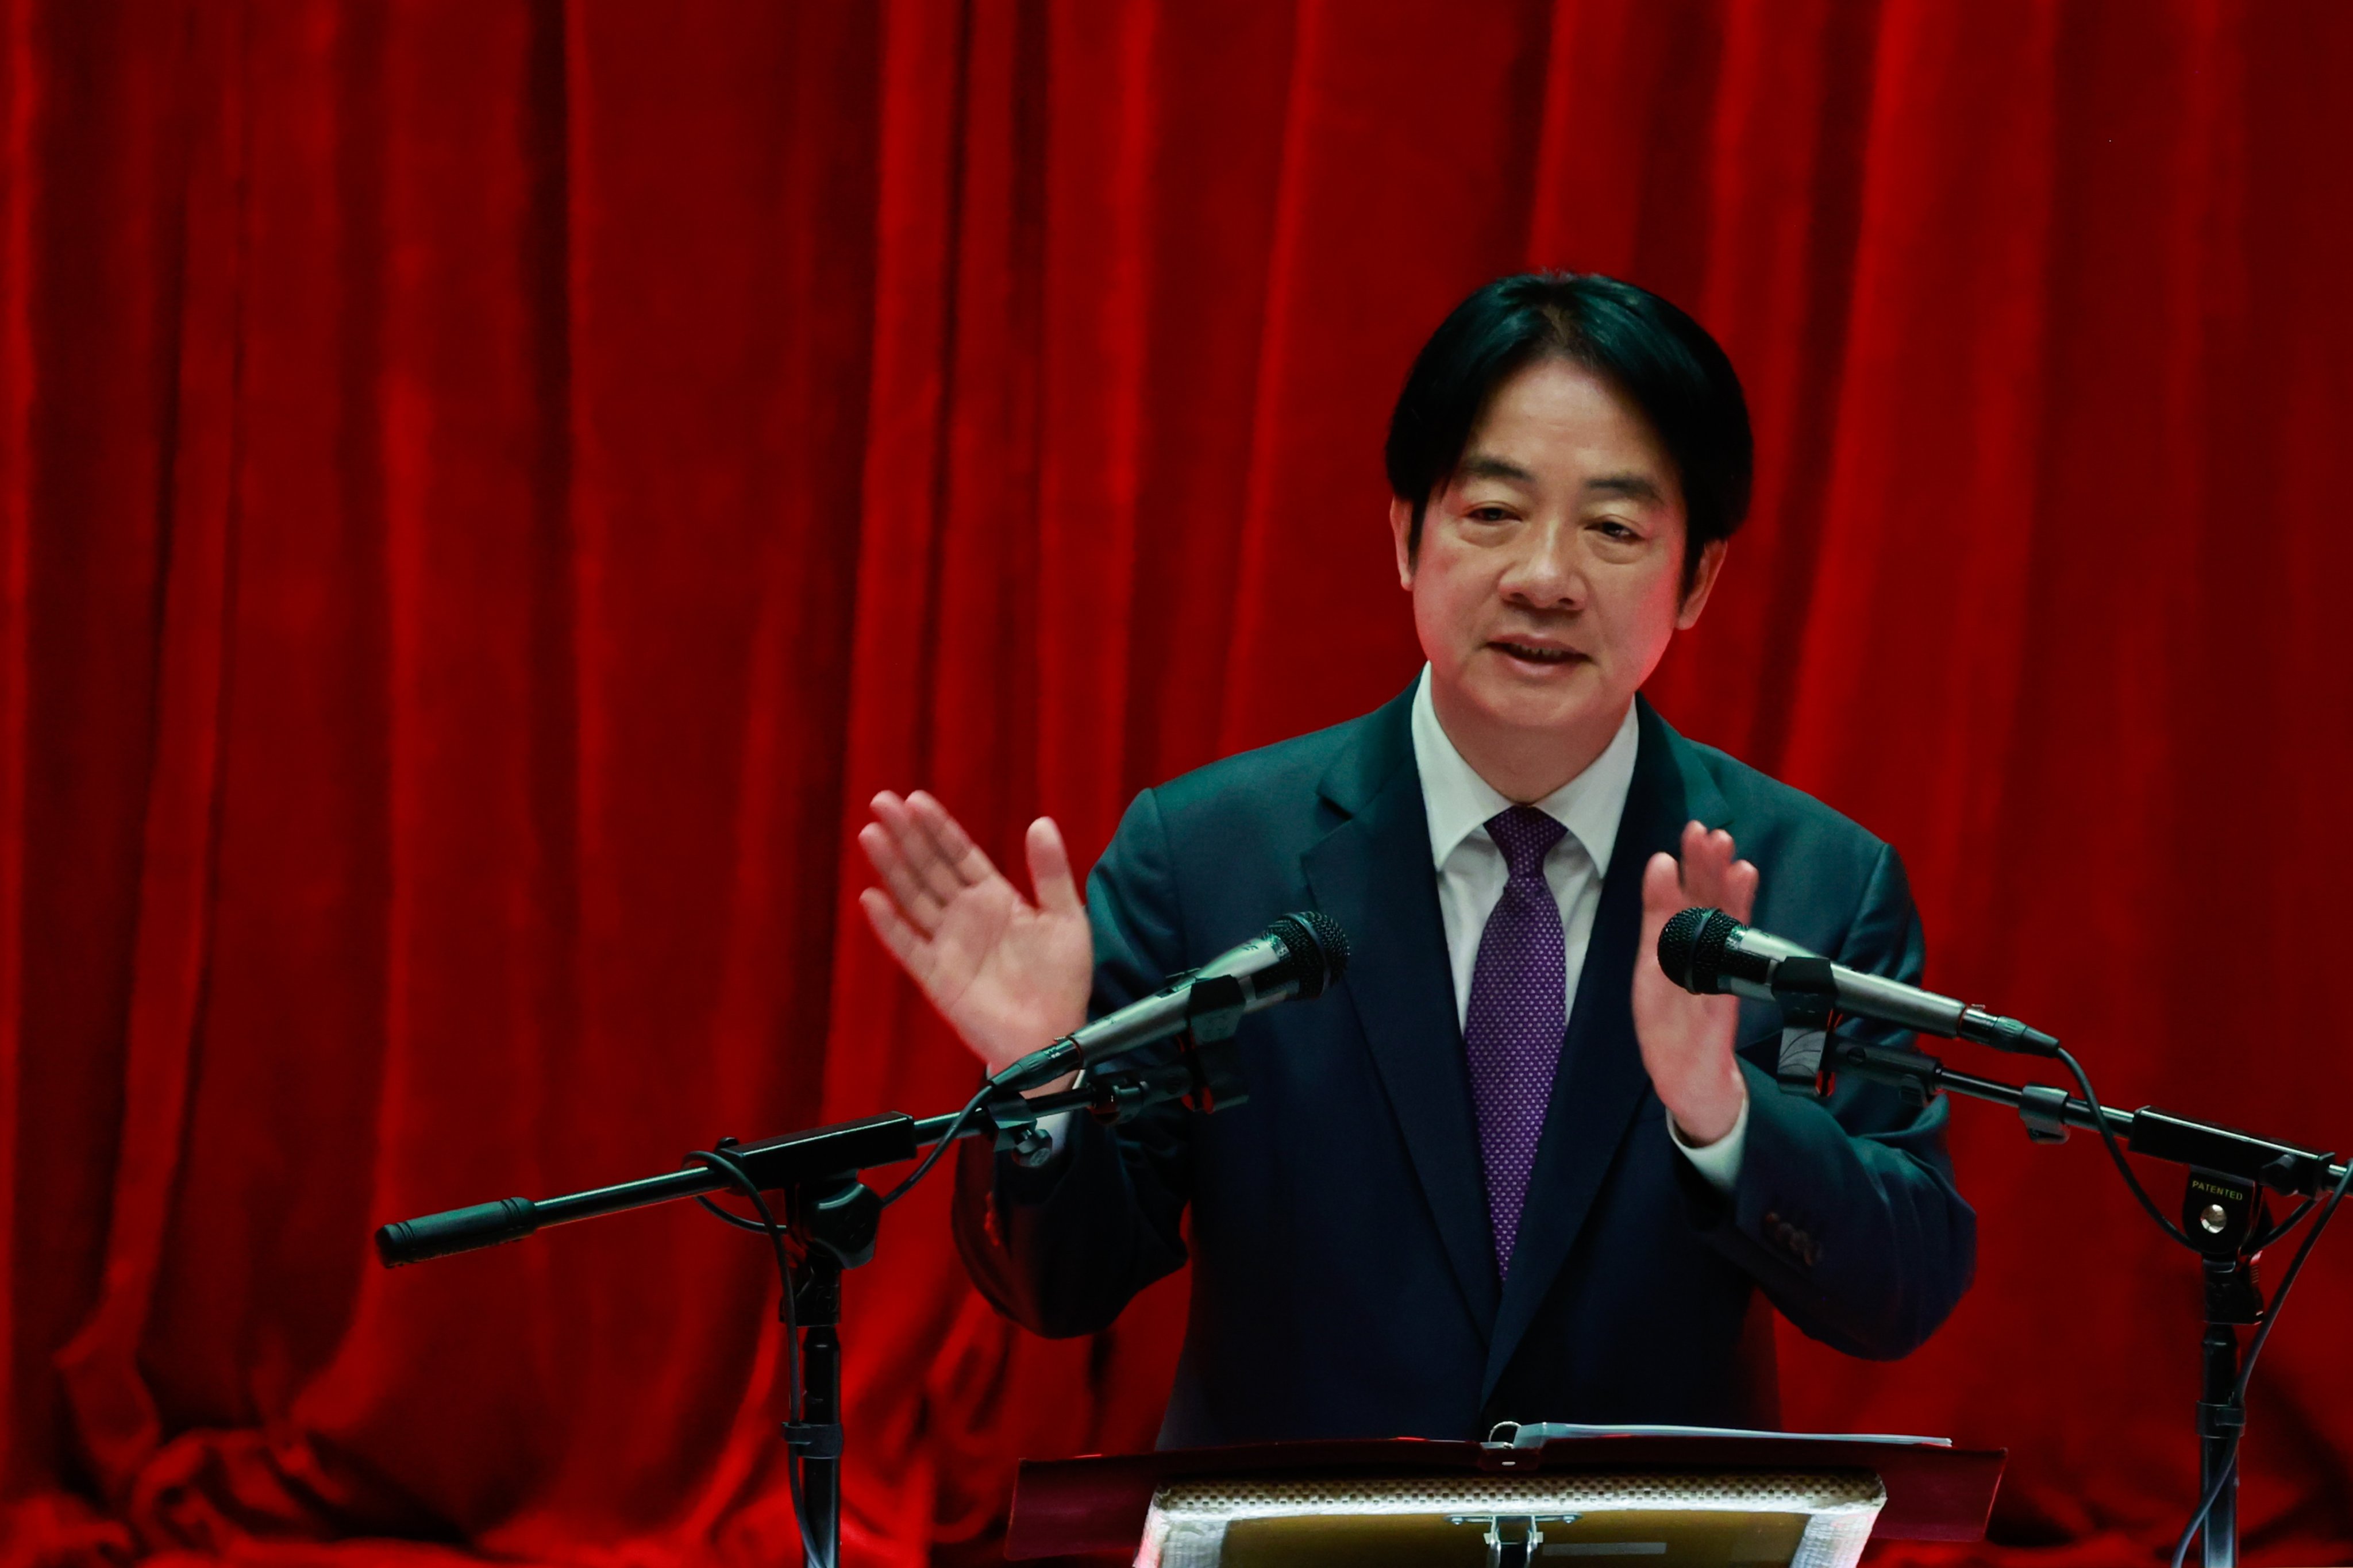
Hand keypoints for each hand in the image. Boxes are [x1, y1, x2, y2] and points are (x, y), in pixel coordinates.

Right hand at [857, 791, 1093, 1082]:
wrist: (1054, 1035)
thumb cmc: (1061, 979)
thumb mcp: (1066, 917)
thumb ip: (1051, 873)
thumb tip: (1041, 822)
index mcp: (994, 897)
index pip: (959, 853)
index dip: (937, 827)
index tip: (914, 799)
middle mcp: (965, 915)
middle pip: (929, 867)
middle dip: (905, 835)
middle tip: (881, 802)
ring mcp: (948, 944)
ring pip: (913, 897)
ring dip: (892, 867)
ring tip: (872, 835)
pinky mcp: (937, 976)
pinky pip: (908, 946)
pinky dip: (889, 925)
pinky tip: (871, 899)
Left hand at [1632, 820, 1758, 1146]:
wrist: (1686, 1076)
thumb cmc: (1670, 1020)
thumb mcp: (1652, 960)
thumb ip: (1657, 915)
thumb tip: (1659, 863)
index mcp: (1688, 942)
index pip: (1694, 895)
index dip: (1695, 863)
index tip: (1696, 830)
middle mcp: (1707, 955)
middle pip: (1712, 905)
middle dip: (1712, 869)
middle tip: (1713, 834)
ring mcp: (1716, 978)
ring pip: (1725, 930)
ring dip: (1729, 895)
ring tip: (1734, 860)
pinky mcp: (1720, 1004)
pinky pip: (1724, 968)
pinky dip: (1728, 943)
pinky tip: (1735, 909)